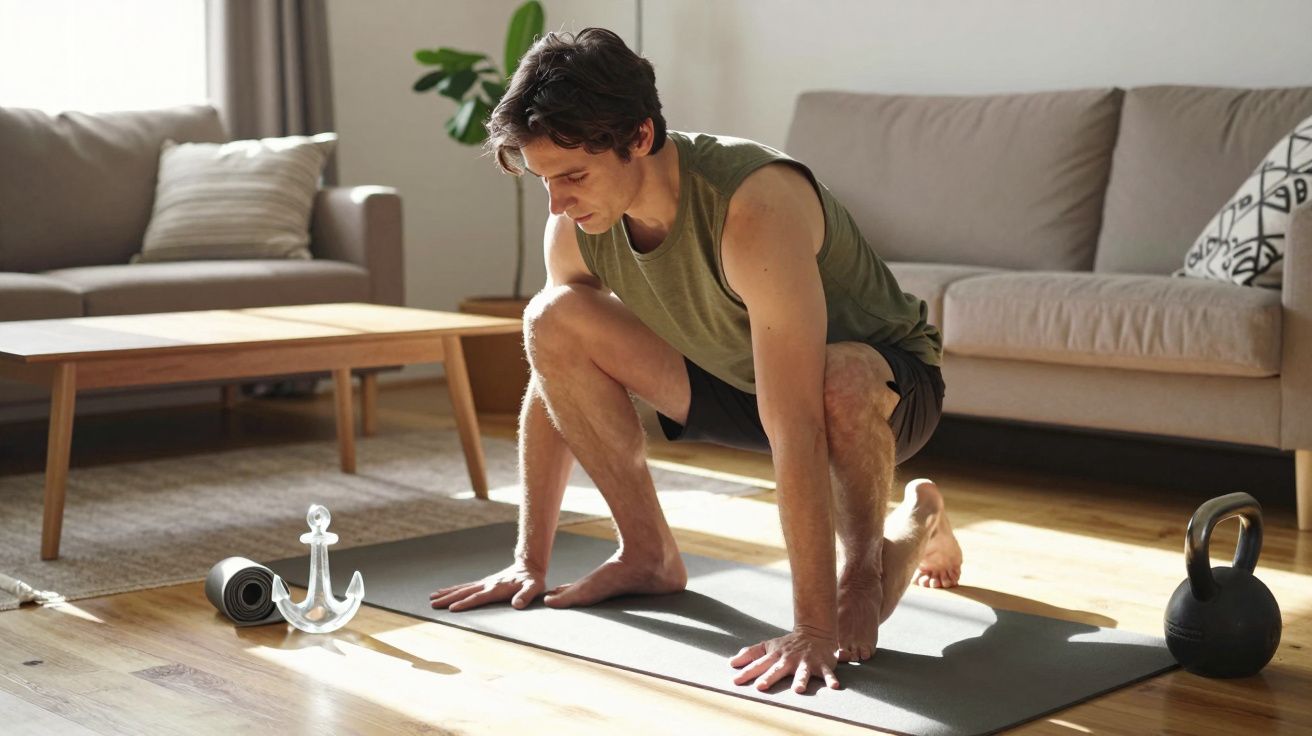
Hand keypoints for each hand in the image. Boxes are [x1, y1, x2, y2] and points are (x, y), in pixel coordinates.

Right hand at [429, 561, 545, 611]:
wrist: (529, 566)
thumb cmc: (532, 579)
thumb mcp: (534, 587)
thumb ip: (526, 595)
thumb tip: (517, 604)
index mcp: (497, 588)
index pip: (478, 597)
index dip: (466, 603)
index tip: (452, 608)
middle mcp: (487, 585)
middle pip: (465, 592)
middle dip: (448, 598)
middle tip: (433, 604)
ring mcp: (485, 583)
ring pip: (462, 588)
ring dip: (447, 593)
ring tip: (432, 597)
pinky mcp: (484, 583)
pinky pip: (466, 587)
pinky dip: (454, 589)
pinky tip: (446, 592)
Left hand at [729, 626, 840, 693]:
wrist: (815, 632)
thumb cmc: (788, 644)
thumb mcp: (768, 646)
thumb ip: (750, 654)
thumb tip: (731, 662)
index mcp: (776, 656)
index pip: (759, 664)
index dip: (747, 672)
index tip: (736, 680)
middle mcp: (790, 659)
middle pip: (777, 669)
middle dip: (769, 677)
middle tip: (760, 686)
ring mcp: (806, 662)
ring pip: (803, 672)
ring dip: (801, 680)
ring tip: (798, 690)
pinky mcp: (822, 664)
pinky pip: (827, 673)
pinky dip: (831, 679)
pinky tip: (833, 687)